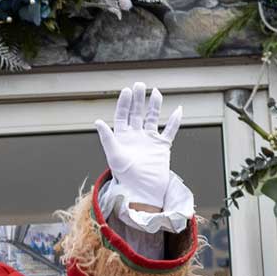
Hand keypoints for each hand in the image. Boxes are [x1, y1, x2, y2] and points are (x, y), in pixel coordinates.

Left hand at [95, 82, 181, 209]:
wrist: (142, 191)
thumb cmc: (125, 177)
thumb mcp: (114, 155)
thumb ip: (107, 138)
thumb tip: (97, 121)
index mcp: (121, 138)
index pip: (122, 116)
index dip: (124, 103)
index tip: (127, 90)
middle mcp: (135, 137)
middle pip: (137, 113)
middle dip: (138, 99)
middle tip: (140, 84)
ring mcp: (149, 141)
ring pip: (153, 118)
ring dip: (154, 105)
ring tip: (156, 92)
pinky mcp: (162, 146)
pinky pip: (170, 131)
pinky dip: (175, 121)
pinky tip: (179, 109)